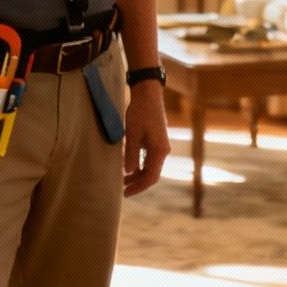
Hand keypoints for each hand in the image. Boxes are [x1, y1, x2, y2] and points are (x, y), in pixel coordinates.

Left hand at [122, 81, 169, 196]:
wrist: (149, 93)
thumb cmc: (140, 112)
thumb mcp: (132, 133)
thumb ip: (131, 154)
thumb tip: (129, 172)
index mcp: (159, 151)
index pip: (151, 177)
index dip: (138, 187)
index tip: (126, 193)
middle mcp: (163, 150)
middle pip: (152, 174)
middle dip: (138, 183)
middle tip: (123, 190)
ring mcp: (161, 146)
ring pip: (151, 167)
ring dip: (138, 175)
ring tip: (123, 180)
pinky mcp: (156, 141)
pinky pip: (149, 159)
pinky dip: (140, 165)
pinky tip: (129, 166)